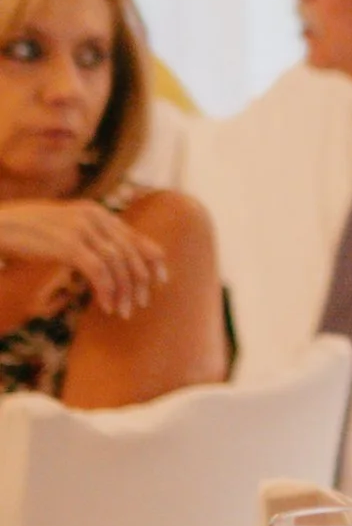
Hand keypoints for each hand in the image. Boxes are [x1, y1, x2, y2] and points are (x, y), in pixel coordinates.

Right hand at [0, 198, 167, 316]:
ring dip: (124, 291)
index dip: (152, 260)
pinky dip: (106, 291)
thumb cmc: (30, 233)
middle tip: (141, 304)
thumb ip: (91, 239)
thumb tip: (112, 261)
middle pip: (130, 252)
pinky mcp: (68, 244)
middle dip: (139, 281)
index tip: (161, 281)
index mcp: (98, 213)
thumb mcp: (66, 230)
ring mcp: (82, 229)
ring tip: (123, 312)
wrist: (1, 225)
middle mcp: (95, 217)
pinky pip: (98, 271)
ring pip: (117, 264)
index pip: (136, 237)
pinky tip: (106, 306)